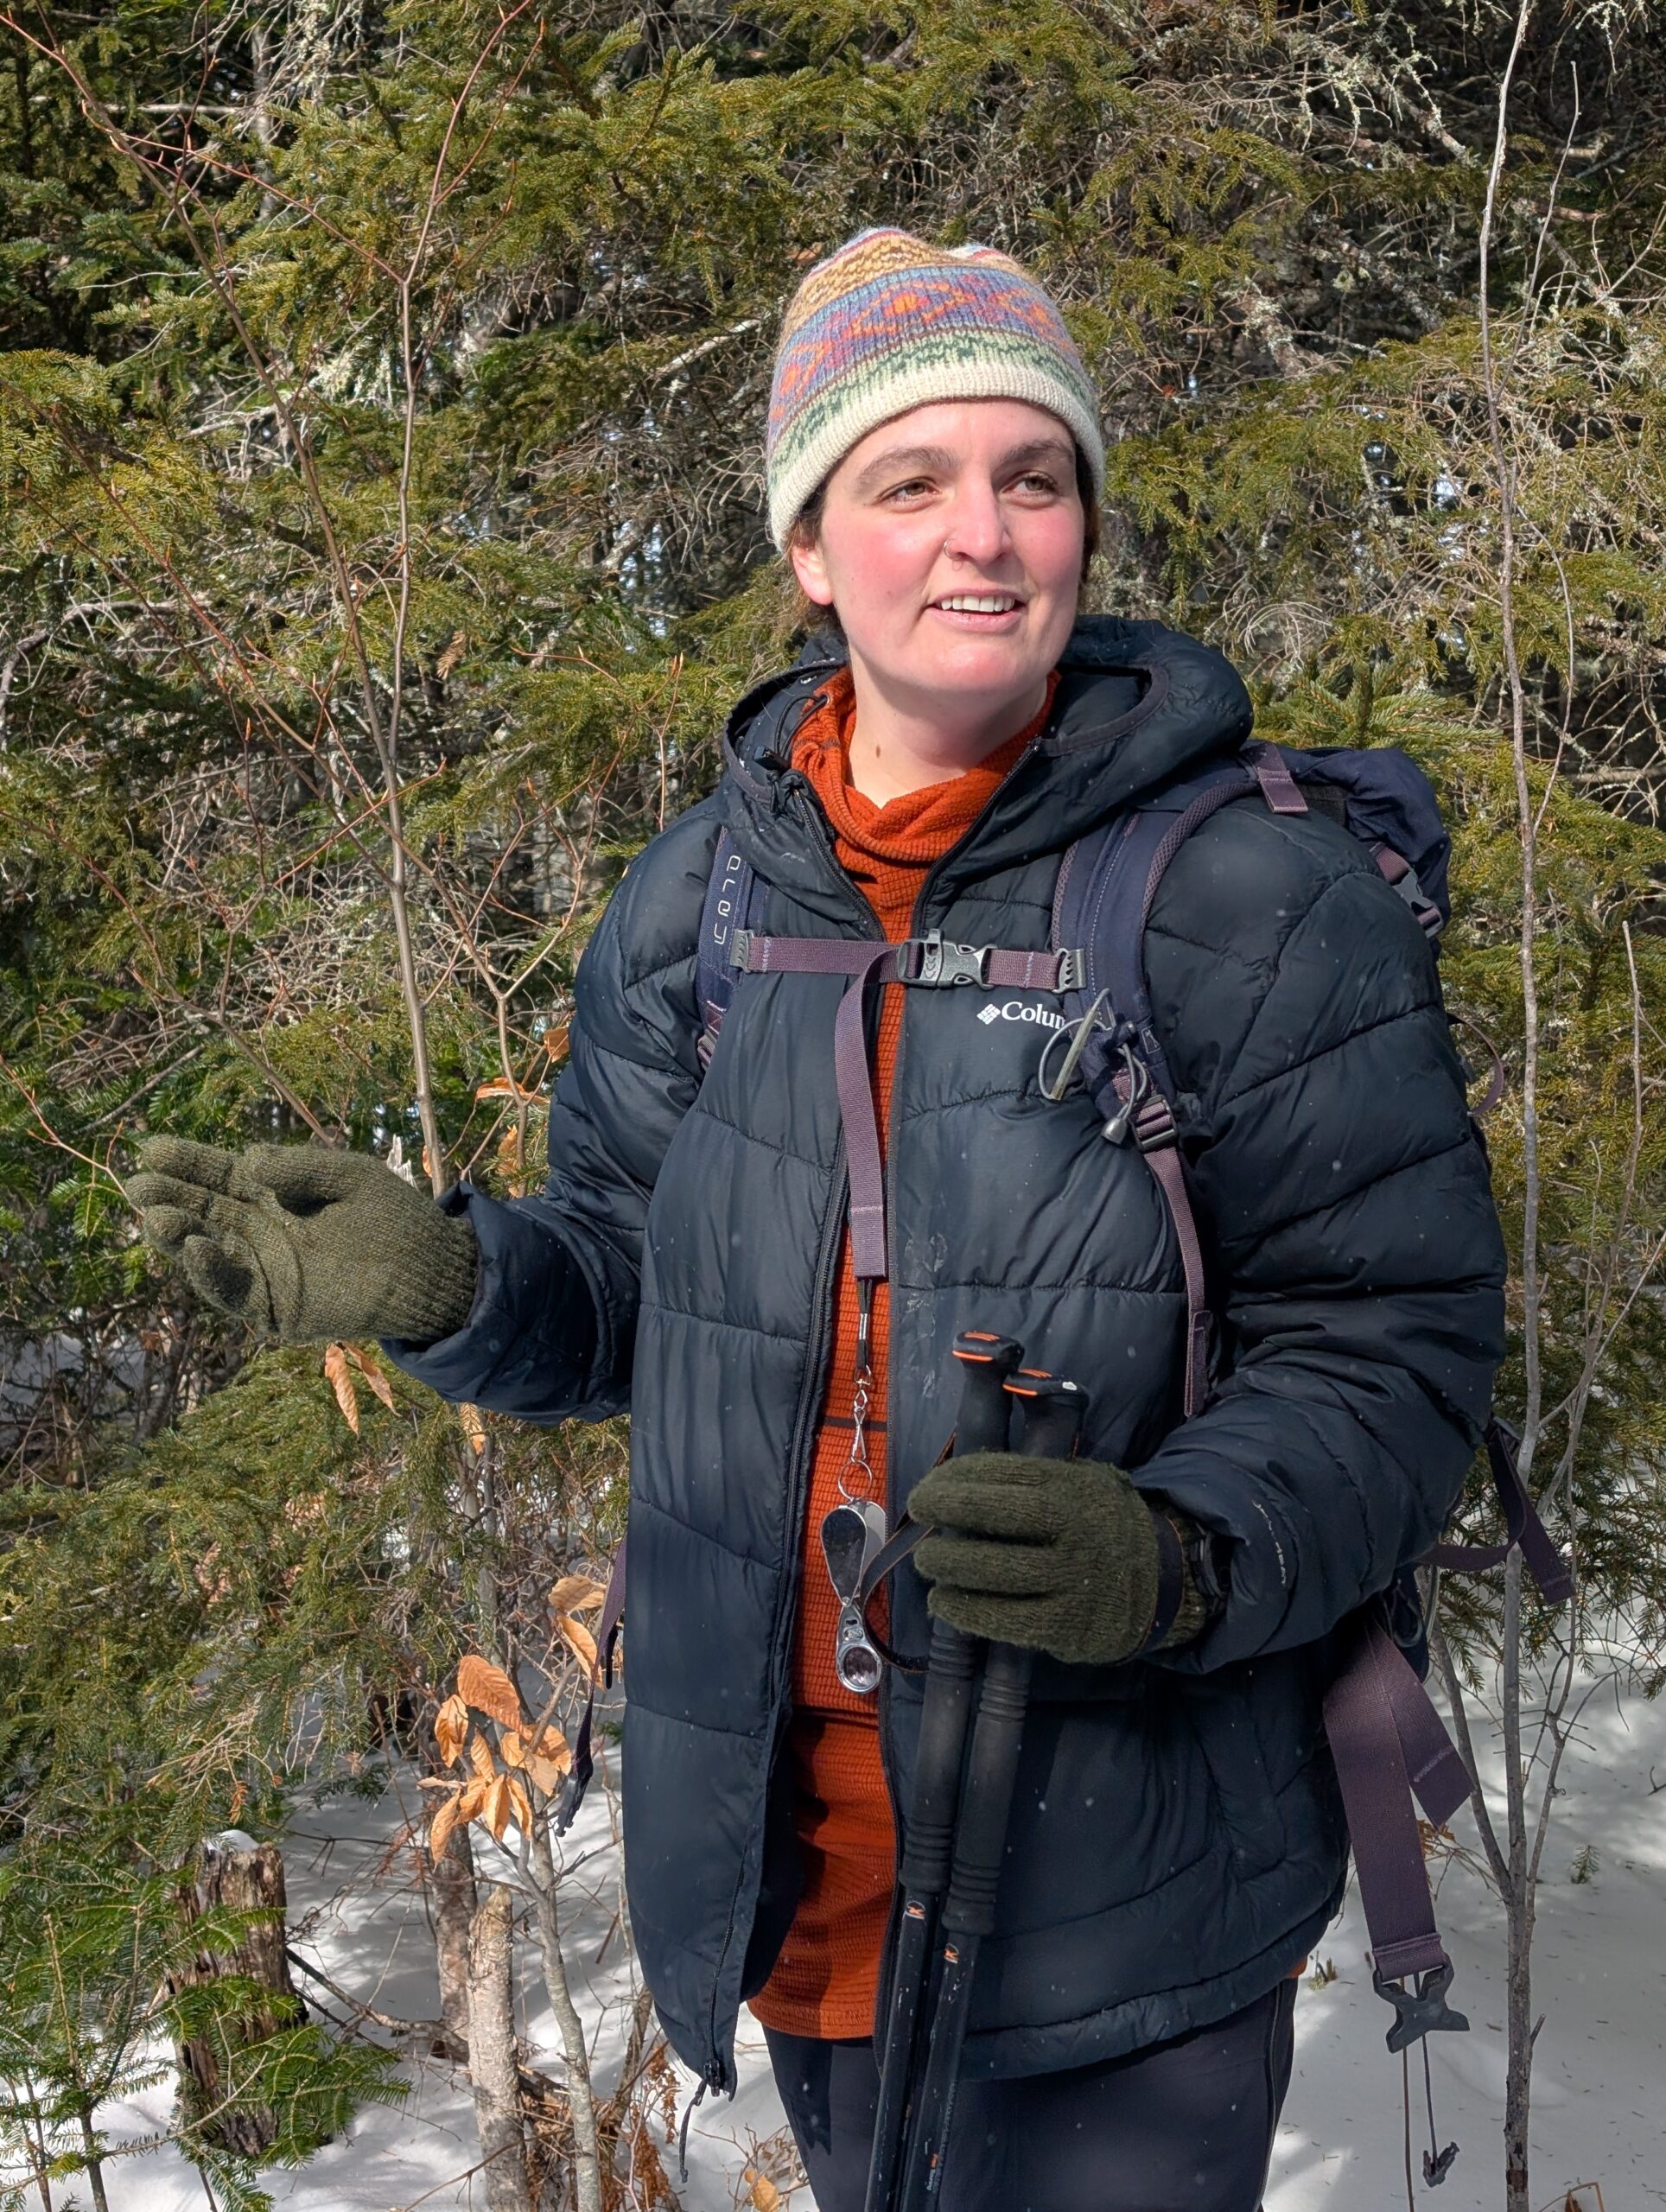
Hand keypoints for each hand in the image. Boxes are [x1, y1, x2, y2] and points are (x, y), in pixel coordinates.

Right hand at [126, 1136, 478, 1346]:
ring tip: (157, 1215)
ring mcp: (265, 1272)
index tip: (153, 1147)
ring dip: (179, 1236)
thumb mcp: (348, 1175)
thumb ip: (301, 1166)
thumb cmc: (393, 1217)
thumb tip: (249, 1158)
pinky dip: (212, 1272)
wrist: (429, 1269)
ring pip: (208, 1254)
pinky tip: (195, 1248)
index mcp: (273, 1197)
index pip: (220, 1177)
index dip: (188, 1163)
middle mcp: (260, 1234)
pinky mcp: (277, 1309)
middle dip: (170, 1198)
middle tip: (139, 1184)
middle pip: (203, 1213)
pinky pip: (234, 1293)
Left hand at [910, 1450, 1178, 1666]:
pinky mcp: (1066, 1626)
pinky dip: (966, 1612)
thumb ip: (1032, 1480)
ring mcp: (1069, 1581)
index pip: (1003, 1474)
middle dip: (947, 1512)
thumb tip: (957, 1481)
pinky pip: (1005, 1620)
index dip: (956, 1478)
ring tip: (928, 1561)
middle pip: (996, 1517)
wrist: (1162, 1580)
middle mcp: (1071, 1530)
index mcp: (1071, 1488)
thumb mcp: (1081, 1484)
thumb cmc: (1102, 1525)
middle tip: (919, 1516)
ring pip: (995, 1572)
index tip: (928, 1487)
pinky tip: (944, 1603)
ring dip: (949, 1565)